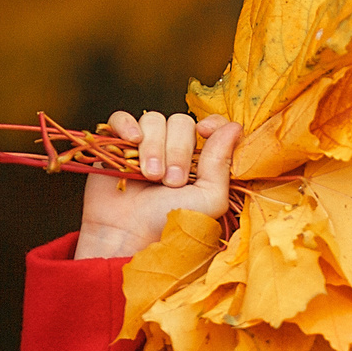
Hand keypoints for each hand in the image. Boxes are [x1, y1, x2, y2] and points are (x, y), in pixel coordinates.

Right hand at [74, 110, 240, 259]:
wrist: (130, 233)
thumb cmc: (172, 221)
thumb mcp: (209, 198)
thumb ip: (221, 163)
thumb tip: (234, 127)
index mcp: (200, 159)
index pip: (211, 124)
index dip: (210, 124)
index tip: (204, 132)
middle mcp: (174, 148)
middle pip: (181, 122)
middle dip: (178, 150)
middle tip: (172, 181)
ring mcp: (145, 145)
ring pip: (153, 120)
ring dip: (154, 147)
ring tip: (151, 177)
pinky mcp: (117, 144)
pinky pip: (120, 118)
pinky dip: (127, 125)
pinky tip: (132, 142)